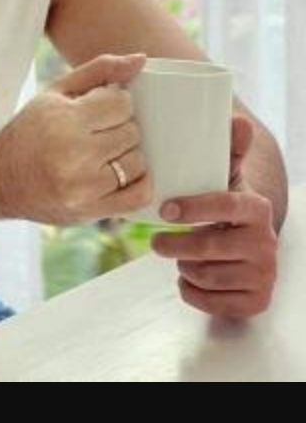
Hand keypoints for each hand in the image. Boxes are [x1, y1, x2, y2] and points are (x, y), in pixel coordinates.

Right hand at [0, 52, 153, 224]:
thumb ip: (100, 70)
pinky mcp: (89, 210)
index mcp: (64, 119)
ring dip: (126, 157)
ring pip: (137, 163)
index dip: (116, 104)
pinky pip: (138, 196)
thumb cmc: (30, 130)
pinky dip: (138, 183)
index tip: (102, 110)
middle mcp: (73, 154)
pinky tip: (120, 175)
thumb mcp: (56, 92)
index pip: (122, 103)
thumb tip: (141, 59)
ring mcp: (82, 186)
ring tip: (104, 155)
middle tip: (99, 134)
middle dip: (119, 129)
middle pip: (131, 133)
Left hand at [151, 116, 277, 316]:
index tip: (165, 209)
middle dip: (175, 246)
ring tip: (180, 256)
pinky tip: (189, 278)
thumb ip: (228, 150)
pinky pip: (213, 303)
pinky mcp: (257, 301)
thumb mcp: (228, 179)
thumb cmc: (227, 207)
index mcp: (257, 208)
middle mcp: (266, 243)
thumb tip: (238, 120)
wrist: (251, 246)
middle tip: (156, 242)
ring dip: (184, 267)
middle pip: (209, 248)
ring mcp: (264, 275)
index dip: (193, 208)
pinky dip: (192, 292)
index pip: (224, 206)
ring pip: (207, 276)